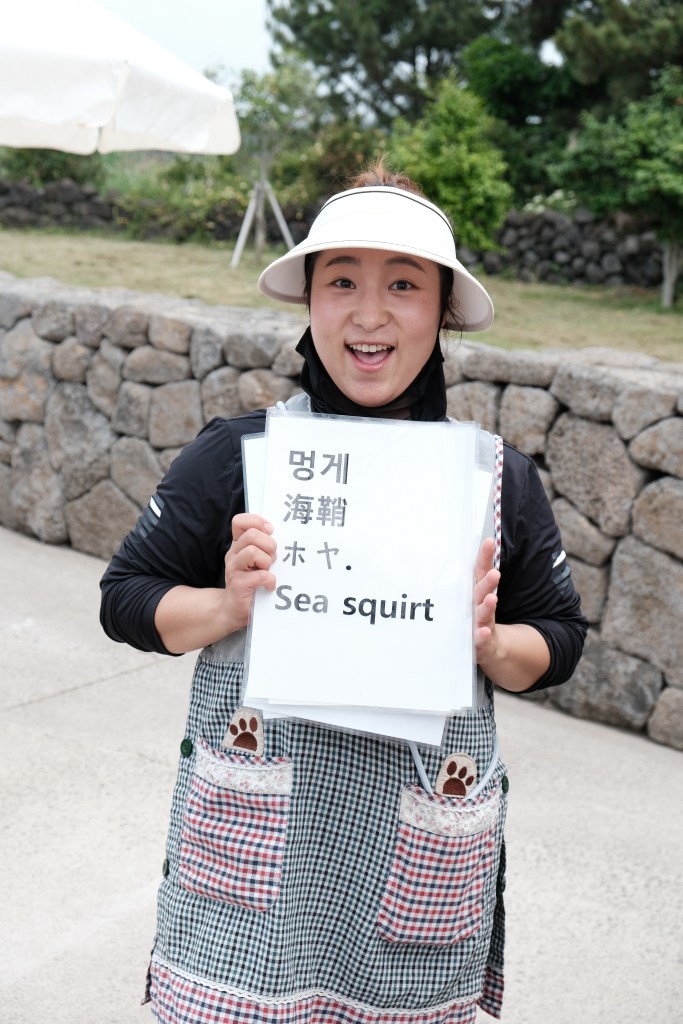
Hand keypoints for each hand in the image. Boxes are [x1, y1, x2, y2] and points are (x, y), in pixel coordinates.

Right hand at [223, 513, 276, 629]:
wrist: (232, 610)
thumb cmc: (250, 583)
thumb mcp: (256, 561)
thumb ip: (263, 546)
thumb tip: (280, 536)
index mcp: (238, 545)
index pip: (240, 522)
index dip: (257, 522)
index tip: (270, 531)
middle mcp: (233, 554)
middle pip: (252, 535)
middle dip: (269, 545)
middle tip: (272, 559)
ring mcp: (234, 569)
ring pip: (253, 552)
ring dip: (267, 561)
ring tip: (268, 571)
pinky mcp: (238, 585)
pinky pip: (260, 575)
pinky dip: (270, 580)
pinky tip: (269, 585)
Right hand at [472, 536, 550, 691]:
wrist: (482, 648)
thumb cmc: (479, 616)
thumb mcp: (482, 596)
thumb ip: (484, 573)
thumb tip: (489, 542)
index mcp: (476, 593)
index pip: (480, 573)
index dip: (484, 558)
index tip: (490, 542)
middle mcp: (474, 606)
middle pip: (480, 592)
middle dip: (487, 582)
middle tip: (495, 573)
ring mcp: (475, 623)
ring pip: (481, 613)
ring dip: (486, 606)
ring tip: (492, 597)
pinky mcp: (478, 642)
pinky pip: (480, 639)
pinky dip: (481, 635)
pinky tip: (483, 631)